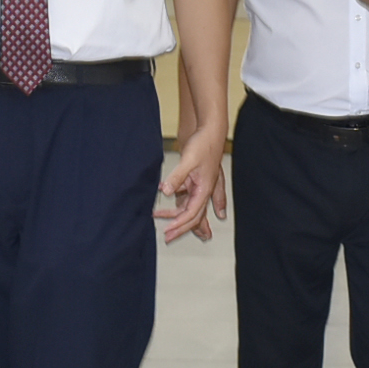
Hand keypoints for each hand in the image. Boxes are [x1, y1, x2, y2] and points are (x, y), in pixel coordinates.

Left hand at [157, 124, 225, 243]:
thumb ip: (177, 177)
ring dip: (175, 216)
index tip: (168, 231)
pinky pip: (184, 197)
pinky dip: (175, 202)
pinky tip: (164, 200)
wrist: (210, 130)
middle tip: (167, 237)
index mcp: (205, 189)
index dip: (179, 224)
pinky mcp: (194, 180)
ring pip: (188, 208)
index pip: (192, 213)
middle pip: (193, 216)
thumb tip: (166, 191)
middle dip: (180, 228)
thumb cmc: (204, 144)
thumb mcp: (188, 160)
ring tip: (158, 217)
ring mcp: (199, 186)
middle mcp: (203, 190)